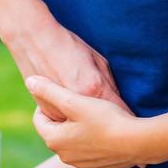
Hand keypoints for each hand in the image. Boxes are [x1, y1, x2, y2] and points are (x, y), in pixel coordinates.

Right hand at [7, 13, 130, 121]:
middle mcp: (77, 103)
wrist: (34, 40)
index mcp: (94, 89)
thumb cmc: (69, 46)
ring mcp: (59, 110)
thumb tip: (118, 102)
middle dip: (109, 124)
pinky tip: (75, 116)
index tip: (134, 122)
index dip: (128, 118)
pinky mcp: (45, 111)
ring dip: (89, 127)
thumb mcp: (98, 60)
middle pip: (100, 123)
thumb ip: (109, 84)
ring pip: (80, 128)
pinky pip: (63, 123)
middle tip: (116, 123)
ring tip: (96, 122)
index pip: (118, 111)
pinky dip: (70, 122)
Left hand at [27, 76, 141, 167]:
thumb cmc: (106, 119)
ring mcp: (82, 165)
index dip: (47, 103)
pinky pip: (90, 152)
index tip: (61, 93)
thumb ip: (50, 91)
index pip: (39, 119)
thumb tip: (29, 81)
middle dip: (63, 117)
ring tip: (94, 114)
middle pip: (56, 131)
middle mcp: (64, 157)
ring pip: (73, 142)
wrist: (137, 142)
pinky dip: (93, 141)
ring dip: (78, 129)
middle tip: (79, 102)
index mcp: (54, 140)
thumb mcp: (75, 101)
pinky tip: (106, 130)